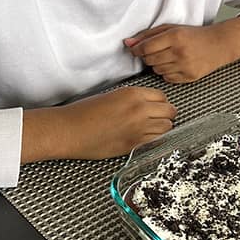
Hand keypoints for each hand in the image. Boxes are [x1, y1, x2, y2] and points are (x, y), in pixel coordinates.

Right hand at [21, 87, 176, 162]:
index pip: (162, 96)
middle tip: (157, 118)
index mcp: (133, 94)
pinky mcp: (134, 145)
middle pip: (169, 111)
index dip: (160, 102)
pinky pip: (156, 142)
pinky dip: (154, 140)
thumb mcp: (112, 96)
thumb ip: (133, 99)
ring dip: (161, 128)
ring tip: (150, 129)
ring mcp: (139, 128)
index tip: (156, 107)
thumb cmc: (83, 113)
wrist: (70, 130)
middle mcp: (140, 110)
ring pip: (167, 127)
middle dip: (165, 115)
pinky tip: (143, 138)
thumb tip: (148, 106)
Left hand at [124, 24, 225, 82]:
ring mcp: (185, 66)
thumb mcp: (171, 29)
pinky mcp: (189, 77)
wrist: (219, 44)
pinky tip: (176, 64)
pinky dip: (167, 73)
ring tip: (169, 57)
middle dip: (149, 56)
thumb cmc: (194, 35)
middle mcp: (180, 52)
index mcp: (175, 36)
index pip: (145, 47)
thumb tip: (128, 43)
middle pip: (149, 60)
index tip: (136, 49)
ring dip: (158, 65)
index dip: (137, 50)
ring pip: (157, 70)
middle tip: (157, 51)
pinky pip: (167, 78)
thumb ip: (148, 35)